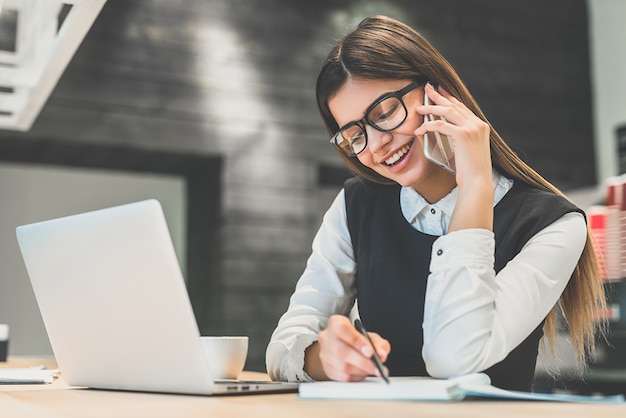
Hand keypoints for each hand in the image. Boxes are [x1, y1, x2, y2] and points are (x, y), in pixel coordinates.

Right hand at [306, 315, 389, 381]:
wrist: (344, 347)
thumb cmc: (358, 340)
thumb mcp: (370, 336)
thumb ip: (378, 343)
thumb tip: (381, 355)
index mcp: (336, 323)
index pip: (343, 329)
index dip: (357, 341)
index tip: (370, 352)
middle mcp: (327, 337)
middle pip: (342, 351)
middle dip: (363, 362)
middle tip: (377, 367)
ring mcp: (325, 354)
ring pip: (342, 366)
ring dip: (361, 371)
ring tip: (374, 370)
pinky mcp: (327, 369)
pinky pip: (342, 377)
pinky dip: (356, 377)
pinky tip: (364, 374)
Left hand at [414, 83, 493, 231]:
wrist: (477, 182)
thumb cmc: (470, 170)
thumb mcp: (467, 150)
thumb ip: (461, 138)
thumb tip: (446, 132)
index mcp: (480, 126)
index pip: (462, 107)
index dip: (449, 97)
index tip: (438, 90)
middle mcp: (478, 124)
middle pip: (454, 105)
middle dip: (438, 96)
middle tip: (427, 88)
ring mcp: (472, 128)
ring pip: (447, 111)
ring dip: (431, 108)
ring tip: (419, 108)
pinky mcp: (463, 135)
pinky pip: (441, 125)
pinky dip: (428, 126)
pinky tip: (419, 130)